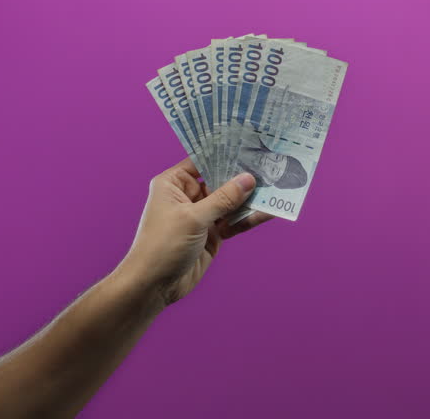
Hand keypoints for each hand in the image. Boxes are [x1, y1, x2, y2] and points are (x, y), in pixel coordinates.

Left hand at [118, 158, 273, 304]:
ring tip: (276, 187)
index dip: (224, 153)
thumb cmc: (163, 246)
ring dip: (250, 198)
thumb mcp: (194, 218)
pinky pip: (234, 222)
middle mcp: (188, 196)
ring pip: (231, 202)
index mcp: (174, 183)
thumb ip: (223, 199)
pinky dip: (249, 218)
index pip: (202, 160)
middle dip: (242, 176)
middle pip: (220, 180)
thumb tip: (248, 179)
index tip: (249, 144)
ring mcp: (202, 216)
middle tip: (270, 164)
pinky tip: (268, 211)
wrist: (153, 286)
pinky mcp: (213, 234)